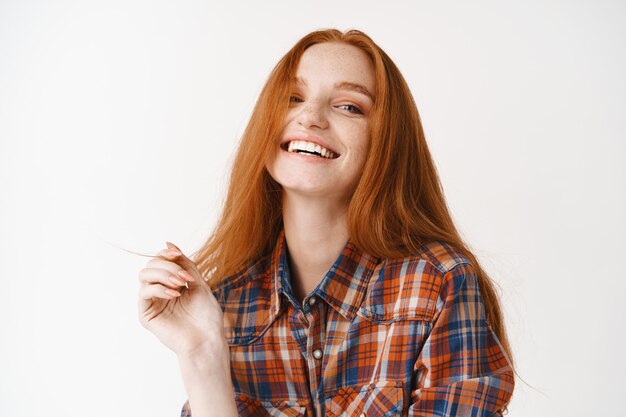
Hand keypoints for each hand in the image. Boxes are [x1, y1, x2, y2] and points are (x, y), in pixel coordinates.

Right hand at [138, 241, 227, 361]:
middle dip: (167, 265)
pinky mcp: (146, 315)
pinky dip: (159, 289)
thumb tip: (168, 243)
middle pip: (151, 265)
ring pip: (144, 275)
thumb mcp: (198, 283)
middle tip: (185, 278)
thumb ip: (184, 264)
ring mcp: (152, 303)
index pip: (160, 261)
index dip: (167, 254)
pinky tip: (174, 295)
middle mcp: (159, 292)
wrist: (207, 340)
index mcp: (171, 284)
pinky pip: (144, 292)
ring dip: (163, 274)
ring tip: (181, 285)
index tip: (178, 254)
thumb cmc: (206, 316)